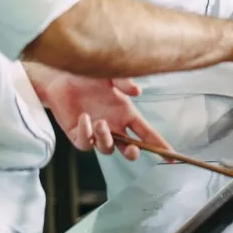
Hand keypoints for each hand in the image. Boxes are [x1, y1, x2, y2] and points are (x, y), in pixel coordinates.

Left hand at [26, 63, 172, 160]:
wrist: (60, 76)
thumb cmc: (89, 75)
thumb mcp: (111, 75)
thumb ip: (125, 82)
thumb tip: (137, 91)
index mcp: (127, 114)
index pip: (148, 134)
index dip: (161, 146)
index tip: (172, 157)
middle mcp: (114, 125)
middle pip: (129, 149)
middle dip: (133, 153)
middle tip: (133, 148)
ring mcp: (96, 132)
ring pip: (107, 148)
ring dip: (106, 139)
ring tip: (101, 122)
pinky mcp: (78, 134)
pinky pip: (85, 143)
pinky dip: (86, 133)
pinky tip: (84, 118)